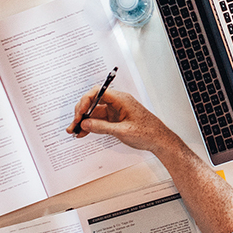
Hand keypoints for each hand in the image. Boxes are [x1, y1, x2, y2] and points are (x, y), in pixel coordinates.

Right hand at [71, 90, 185, 155]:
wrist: (159, 140)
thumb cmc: (147, 132)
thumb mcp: (122, 131)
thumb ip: (101, 127)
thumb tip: (85, 124)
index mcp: (121, 99)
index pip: (98, 92)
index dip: (86, 100)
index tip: (79, 113)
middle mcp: (117, 102)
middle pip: (93, 101)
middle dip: (81, 112)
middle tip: (73, 124)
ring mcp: (115, 111)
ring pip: (94, 112)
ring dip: (84, 121)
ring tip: (74, 131)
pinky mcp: (115, 119)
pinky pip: (99, 120)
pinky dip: (91, 126)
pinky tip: (83, 133)